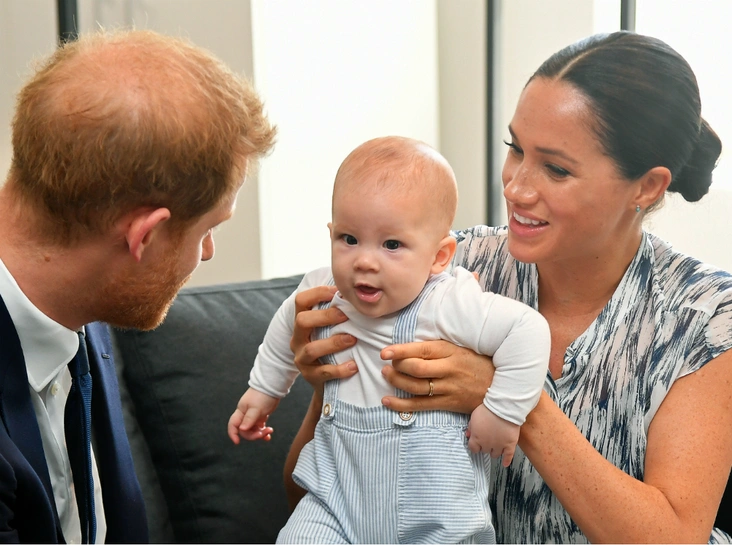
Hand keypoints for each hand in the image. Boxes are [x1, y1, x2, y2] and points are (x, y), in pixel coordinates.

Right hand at [227, 388, 278, 443]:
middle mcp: (245, 415)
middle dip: (253, 435)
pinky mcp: (260, 416)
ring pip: (253, 430)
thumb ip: (249, 419)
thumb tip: (242, 429)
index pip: (233, 425)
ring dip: (260, 433)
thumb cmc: (263, 396)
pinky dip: (263, 431)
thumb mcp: (256, 408)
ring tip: (269, 431)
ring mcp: (253, 416)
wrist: (272, 387)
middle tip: (263, 434)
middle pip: (245, 430)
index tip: (237, 442)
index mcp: (241, 412)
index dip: (233, 434)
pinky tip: (269, 434)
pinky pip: (260, 427)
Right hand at [291, 285, 357, 395]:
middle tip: (346, 315)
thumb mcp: (330, 328)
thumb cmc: (333, 347)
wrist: (327, 382)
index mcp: (302, 322)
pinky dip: (339, 369)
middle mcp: (298, 338)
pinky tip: (354, 366)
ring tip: (353, 339)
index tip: (337, 291)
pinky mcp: (309, 376)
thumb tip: (357, 290)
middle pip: (302, 321)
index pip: (301, 301)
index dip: (317, 293)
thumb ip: (338, 312)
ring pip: (311, 348)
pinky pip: (323, 372)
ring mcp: (301, 358)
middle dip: (325, 316)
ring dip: (334, 343)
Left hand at [380, 340, 494, 413]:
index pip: (422, 350)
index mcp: (451, 352)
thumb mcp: (462, 348)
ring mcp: (449, 388)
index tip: (385, 352)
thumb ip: (439, 348)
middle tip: (386, 364)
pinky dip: (401, 404)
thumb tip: (412, 345)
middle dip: (397, 366)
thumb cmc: (478, 363)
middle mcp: (449, 370)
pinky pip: (420, 406)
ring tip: (386, 375)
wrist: (502, 387)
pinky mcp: (448, 404)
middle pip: (416, 369)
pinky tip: (387, 401)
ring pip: (416, 387)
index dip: (400, 351)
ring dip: (396, 382)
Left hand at [467, 404, 519, 465]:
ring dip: (494, 451)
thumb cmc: (487, 410)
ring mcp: (499, 445)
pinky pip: (508, 456)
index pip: (473, 448)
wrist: (503, 408)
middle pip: (485, 451)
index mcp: (476, 438)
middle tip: (488, 441)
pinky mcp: (510, 445)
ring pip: (495, 454)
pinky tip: (505, 464)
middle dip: (485, 446)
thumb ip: (471, 427)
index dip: (475, 446)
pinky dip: (507, 460)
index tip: (477, 444)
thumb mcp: (474, 416)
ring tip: (496, 447)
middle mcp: (487, 444)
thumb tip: (468, 435)